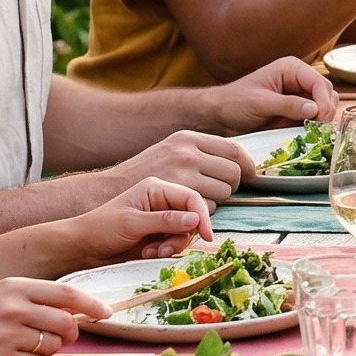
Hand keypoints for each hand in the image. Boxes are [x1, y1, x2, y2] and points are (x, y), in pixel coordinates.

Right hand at [0, 275, 108, 355]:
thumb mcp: (1, 295)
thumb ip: (37, 298)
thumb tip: (80, 310)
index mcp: (14, 286)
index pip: (66, 293)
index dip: (91, 304)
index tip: (106, 313)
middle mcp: (12, 308)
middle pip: (66, 322)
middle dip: (71, 333)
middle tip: (60, 336)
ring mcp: (7, 335)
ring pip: (54, 346)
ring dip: (50, 349)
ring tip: (26, 345)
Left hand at [69, 178, 215, 265]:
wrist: (83, 247)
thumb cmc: (101, 229)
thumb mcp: (133, 223)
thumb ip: (166, 221)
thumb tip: (196, 220)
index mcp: (156, 189)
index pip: (191, 198)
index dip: (203, 216)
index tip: (207, 236)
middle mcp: (163, 202)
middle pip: (192, 218)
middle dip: (182, 237)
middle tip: (164, 250)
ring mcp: (162, 220)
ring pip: (186, 234)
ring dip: (173, 247)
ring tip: (152, 253)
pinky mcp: (159, 237)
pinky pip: (176, 244)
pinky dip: (167, 252)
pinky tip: (149, 254)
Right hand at [99, 128, 252, 205]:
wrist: (105, 196)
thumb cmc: (140, 180)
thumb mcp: (169, 156)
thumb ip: (199, 157)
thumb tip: (239, 165)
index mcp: (186, 138)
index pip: (234, 149)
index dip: (248, 167)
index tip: (250, 178)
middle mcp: (186, 151)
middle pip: (234, 172)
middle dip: (230, 188)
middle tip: (215, 196)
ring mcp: (180, 172)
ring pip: (223, 193)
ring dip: (214, 204)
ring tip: (193, 206)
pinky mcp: (175, 195)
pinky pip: (206, 209)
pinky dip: (200, 216)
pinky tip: (184, 212)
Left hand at [206, 57, 339, 131]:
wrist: (220, 116)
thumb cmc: (235, 103)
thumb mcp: (260, 103)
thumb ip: (287, 105)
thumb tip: (314, 110)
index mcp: (291, 68)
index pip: (319, 83)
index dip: (324, 101)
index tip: (321, 120)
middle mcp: (299, 80)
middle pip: (327, 93)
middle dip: (326, 111)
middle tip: (319, 130)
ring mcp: (299, 97)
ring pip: (325, 106)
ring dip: (323, 120)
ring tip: (314, 133)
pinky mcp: (297, 113)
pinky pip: (315, 119)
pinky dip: (316, 128)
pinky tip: (311, 136)